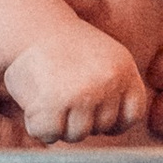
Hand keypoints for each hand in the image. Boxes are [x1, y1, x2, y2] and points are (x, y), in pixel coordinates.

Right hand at [1, 16, 149, 145]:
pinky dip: (38, 126)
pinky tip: (33, 106)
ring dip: (59, 124)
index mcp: (123, 70)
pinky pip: (49, 134)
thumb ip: (113, 89)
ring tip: (48, 98)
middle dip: (81, 119)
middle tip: (62, 95)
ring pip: (76, 135)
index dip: (113, 121)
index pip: (131, 116)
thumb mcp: (103, 58)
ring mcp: (82, 94)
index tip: (94, 113)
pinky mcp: (53, 102)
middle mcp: (107, 82)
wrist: (31, 27)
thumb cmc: (64, 47)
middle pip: (101, 128)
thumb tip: (109, 126)